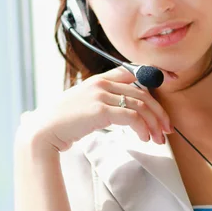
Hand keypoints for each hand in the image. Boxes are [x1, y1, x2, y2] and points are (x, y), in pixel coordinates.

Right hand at [17, 66, 172, 152]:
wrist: (43, 132)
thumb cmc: (64, 122)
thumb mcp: (86, 103)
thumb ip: (106, 100)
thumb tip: (131, 109)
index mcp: (99, 79)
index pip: (133, 72)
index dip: (154, 77)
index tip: (168, 85)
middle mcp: (102, 83)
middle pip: (143, 93)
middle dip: (159, 112)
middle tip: (166, 128)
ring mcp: (101, 95)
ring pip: (141, 105)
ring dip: (153, 124)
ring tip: (157, 139)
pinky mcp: (100, 110)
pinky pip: (132, 116)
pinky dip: (142, 128)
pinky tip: (144, 138)